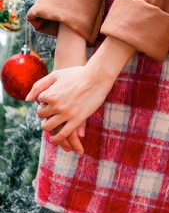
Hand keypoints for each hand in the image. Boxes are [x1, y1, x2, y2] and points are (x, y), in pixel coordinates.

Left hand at [50, 23, 88, 152]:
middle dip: (44, 114)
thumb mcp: (56, 74)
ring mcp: (66, 114)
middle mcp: (56, 105)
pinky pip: (62, 134)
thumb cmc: (77, 73)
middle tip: (50, 112)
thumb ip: (39, 85)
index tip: (49, 99)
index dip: (44, 101)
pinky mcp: (76, 120)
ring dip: (47, 127)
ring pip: (49, 127)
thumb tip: (27, 99)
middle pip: (42, 115)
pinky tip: (55, 138)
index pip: (39, 102)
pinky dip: (57, 138)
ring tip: (50, 125)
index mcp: (50, 94)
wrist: (97, 76)